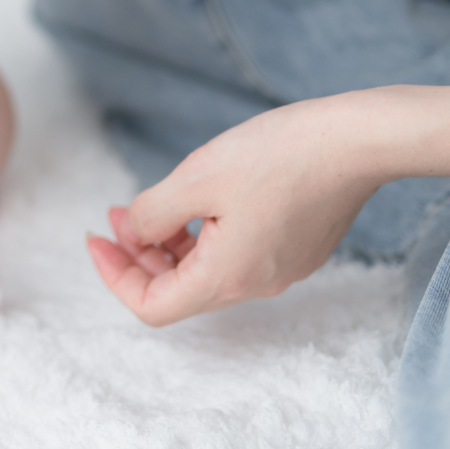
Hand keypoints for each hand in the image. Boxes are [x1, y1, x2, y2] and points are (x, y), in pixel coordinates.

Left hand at [83, 93, 391, 325]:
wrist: (353, 142)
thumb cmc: (275, 156)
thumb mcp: (195, 180)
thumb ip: (152, 215)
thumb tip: (132, 235)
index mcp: (226, 278)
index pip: (153, 306)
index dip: (115, 276)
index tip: (96, 238)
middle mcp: (255, 284)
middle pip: (179, 290)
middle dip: (139, 255)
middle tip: (117, 213)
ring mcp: (280, 269)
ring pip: (208, 271)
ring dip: (170, 244)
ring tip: (149, 204)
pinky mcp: (297, 249)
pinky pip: (236, 255)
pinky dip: (203, 236)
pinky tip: (198, 200)